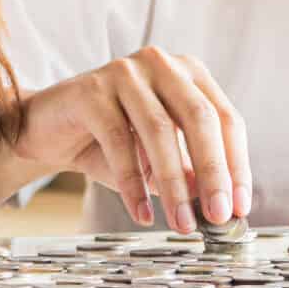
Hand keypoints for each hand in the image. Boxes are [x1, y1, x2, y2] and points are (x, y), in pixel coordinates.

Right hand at [13, 47, 251, 234]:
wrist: (48, 131)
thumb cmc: (110, 143)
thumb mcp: (160, 160)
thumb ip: (190, 175)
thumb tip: (222, 207)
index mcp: (189, 74)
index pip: (226, 119)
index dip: (237, 164)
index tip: (240, 206)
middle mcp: (162, 64)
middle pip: (199, 118)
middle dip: (213, 172)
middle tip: (217, 216)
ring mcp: (126, 72)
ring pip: (160, 130)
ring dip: (174, 184)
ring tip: (180, 223)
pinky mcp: (92, 89)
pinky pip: (119, 141)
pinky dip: (132, 183)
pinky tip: (141, 213)